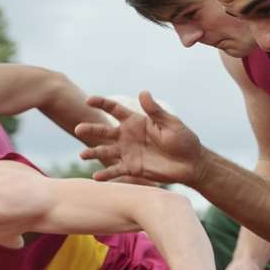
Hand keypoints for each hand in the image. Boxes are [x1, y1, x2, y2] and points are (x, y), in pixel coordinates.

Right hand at [78, 92, 205, 185]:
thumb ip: (155, 110)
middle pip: (105, 131)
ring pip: (106, 151)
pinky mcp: (132, 169)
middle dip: (91, 130)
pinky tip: (96, 177)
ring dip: (93, 152)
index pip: (115, 109)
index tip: (89, 100)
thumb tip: (143, 92)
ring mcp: (128, 153)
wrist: (191, 165)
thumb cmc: (184, 140)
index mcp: (136, 122)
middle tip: (78, 129)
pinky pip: (116, 171)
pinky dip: (106, 174)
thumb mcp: (171, 123)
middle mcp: (128, 136)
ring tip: (82, 155)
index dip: (102, 103)